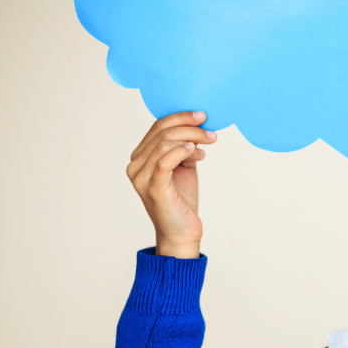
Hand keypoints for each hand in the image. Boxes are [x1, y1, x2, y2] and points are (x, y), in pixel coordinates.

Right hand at [126, 110, 217, 257]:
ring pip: (165, 143)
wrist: (183, 230)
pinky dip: (182, 151)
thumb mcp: (184, 167)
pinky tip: (197, 152)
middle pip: (162, 132)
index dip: (181, 117)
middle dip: (189, 127)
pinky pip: (165, 161)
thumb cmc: (182, 200)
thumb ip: (185, 148)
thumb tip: (198, 128)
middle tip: (211, 132)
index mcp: (141, 157)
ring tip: (208, 144)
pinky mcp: (153, 188)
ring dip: (191, 139)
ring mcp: (141, 177)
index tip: (202, 116)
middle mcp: (135, 165)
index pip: (158, 127)